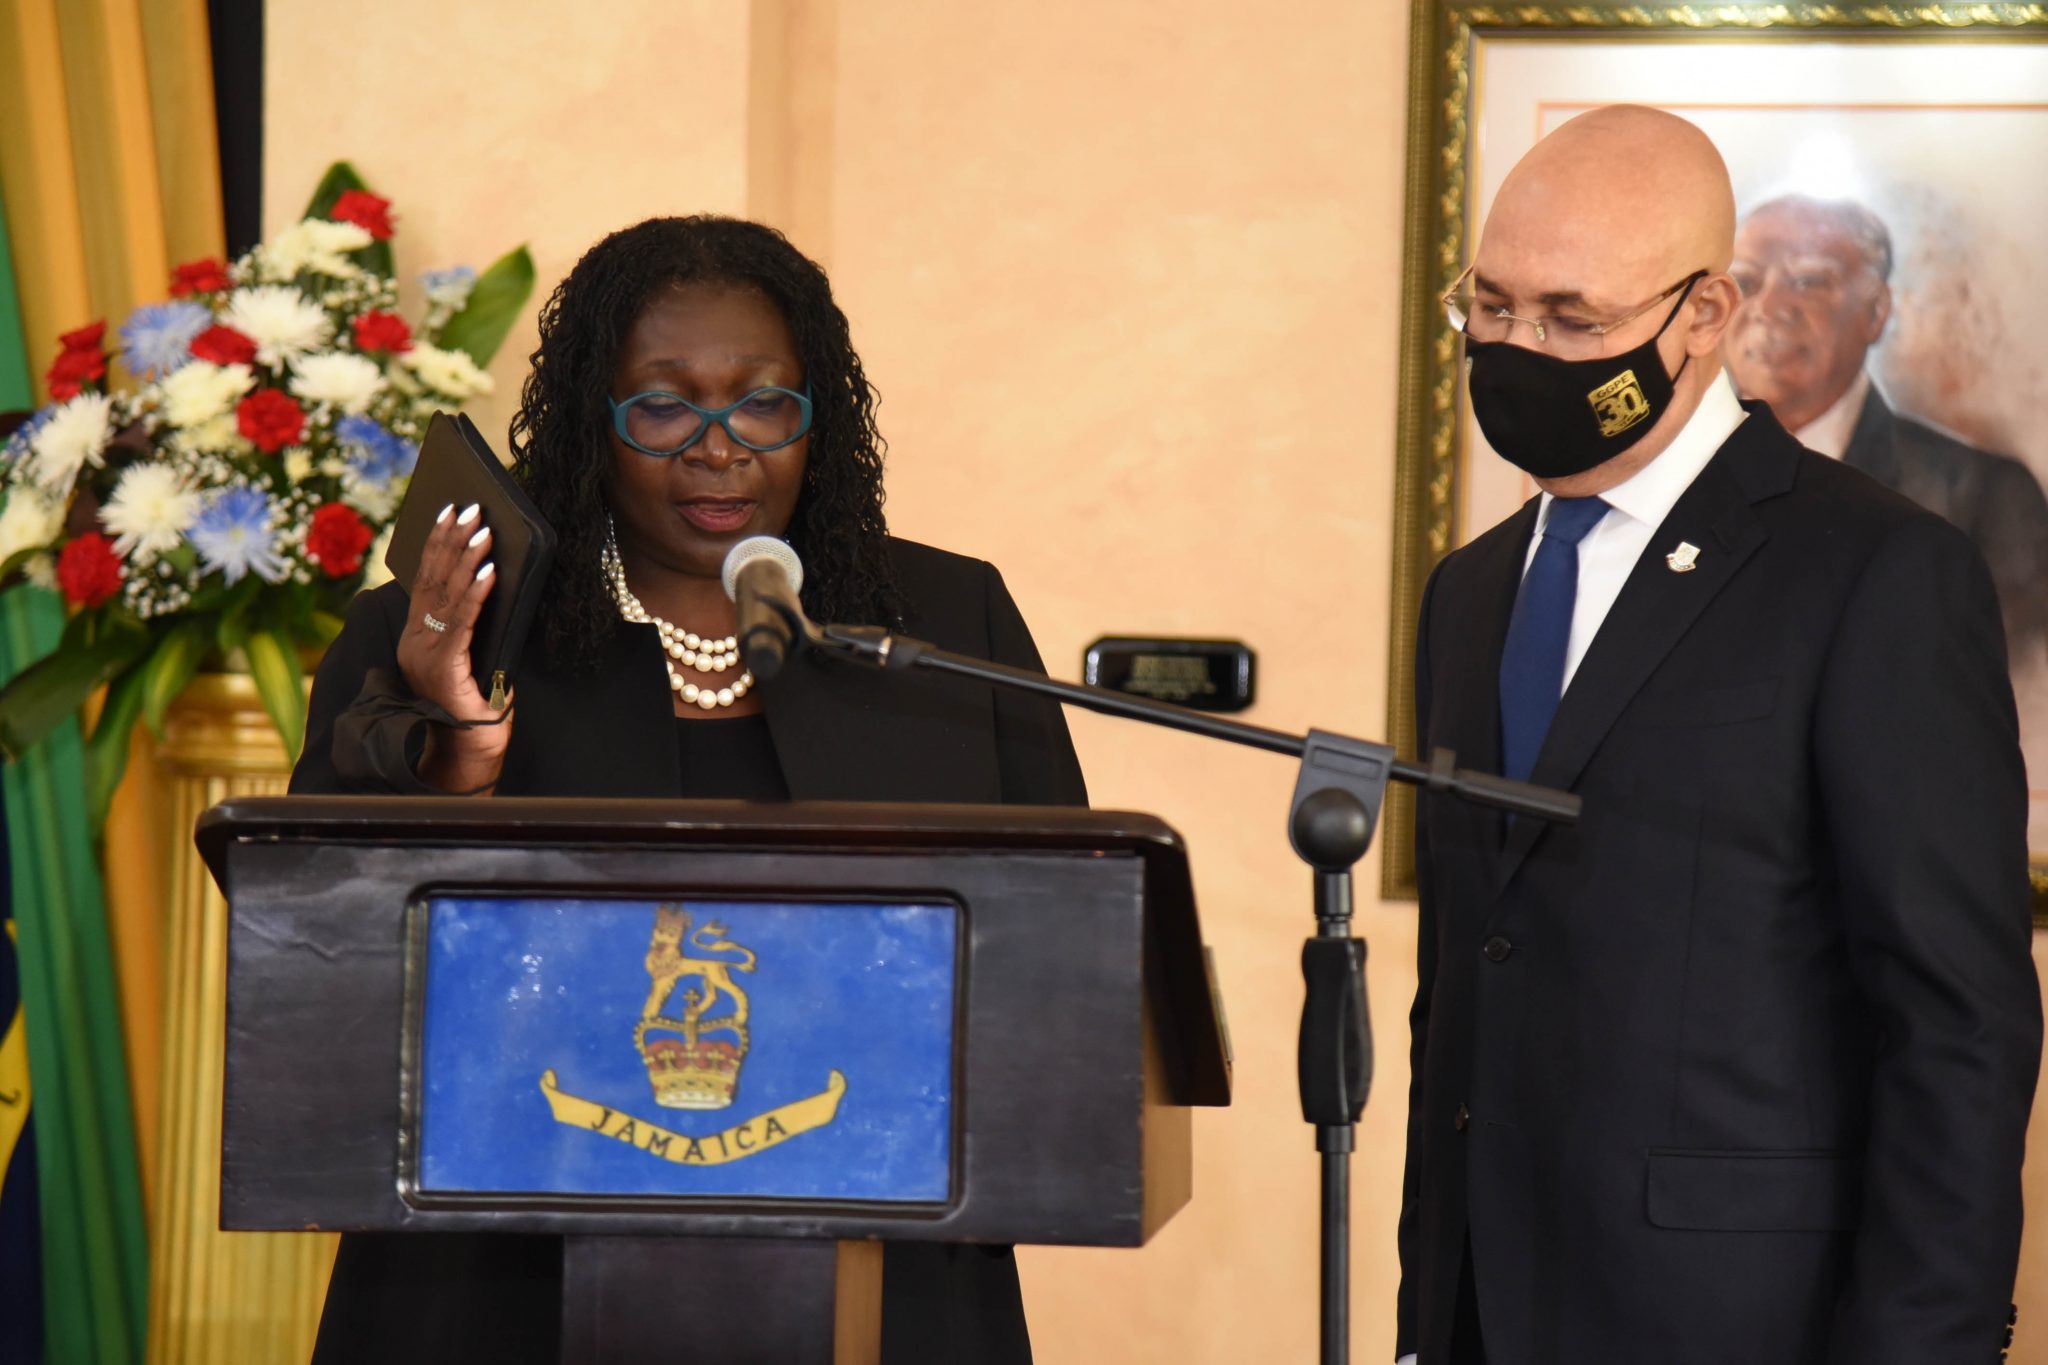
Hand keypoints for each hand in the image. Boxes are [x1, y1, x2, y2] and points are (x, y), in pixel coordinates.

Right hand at [394, 501, 510, 791]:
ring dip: (467, 558)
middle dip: (453, 540)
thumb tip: (494, 586)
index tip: (450, 512)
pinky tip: (489, 571)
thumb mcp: (476, 660)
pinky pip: (463, 622)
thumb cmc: (476, 711)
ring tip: (483, 530)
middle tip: (471, 507)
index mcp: (418, 638)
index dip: (437, 544)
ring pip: (446, 596)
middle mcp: (415, 642)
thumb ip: (475, 629)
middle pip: (433, 580)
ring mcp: (425, 655)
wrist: (468, 759)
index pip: (425, 581)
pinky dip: (477, 593)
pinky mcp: (444, 668)